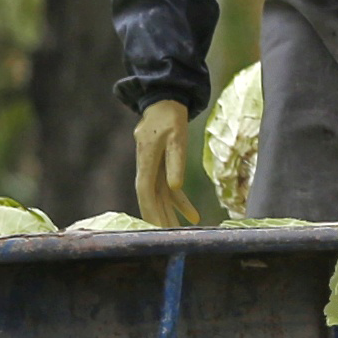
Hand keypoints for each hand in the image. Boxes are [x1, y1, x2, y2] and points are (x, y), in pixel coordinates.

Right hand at [132, 101, 198, 228]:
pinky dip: (180, 202)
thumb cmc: (170, 116)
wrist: (165, 99)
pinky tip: (192, 215)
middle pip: (151, 198)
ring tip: (181, 233)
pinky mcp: (160, 166)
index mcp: (145, 159)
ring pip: (160, 196)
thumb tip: (176, 187)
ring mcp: (152, 168)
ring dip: (169, 214)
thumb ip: (176, 161)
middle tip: (169, 239)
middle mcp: (145, 167)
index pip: (145, 190)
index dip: (150, 210)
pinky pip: (169, 188)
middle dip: (159, 218)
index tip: (155, 227)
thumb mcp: (177, 136)